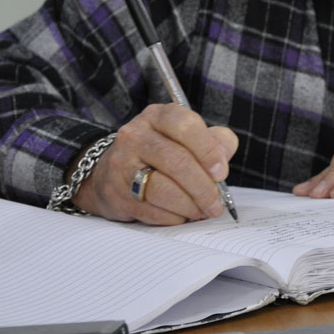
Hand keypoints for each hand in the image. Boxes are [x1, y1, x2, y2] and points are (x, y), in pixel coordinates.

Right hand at [72, 103, 237, 224]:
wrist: (109, 173)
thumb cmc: (159, 154)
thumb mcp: (185, 138)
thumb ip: (214, 142)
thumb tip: (224, 157)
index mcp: (157, 116)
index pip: (186, 126)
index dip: (208, 150)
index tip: (222, 172)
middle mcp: (135, 135)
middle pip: (177, 161)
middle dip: (203, 187)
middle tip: (216, 203)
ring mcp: (121, 164)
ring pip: (162, 188)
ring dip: (189, 205)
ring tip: (202, 211)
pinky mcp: (115, 193)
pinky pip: (150, 210)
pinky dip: (172, 217)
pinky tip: (181, 215)